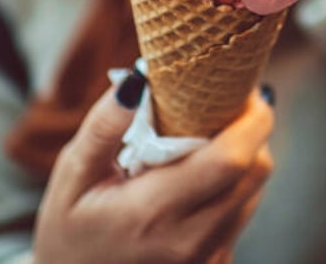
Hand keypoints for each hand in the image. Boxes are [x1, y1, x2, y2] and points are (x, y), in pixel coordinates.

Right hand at [32, 82, 274, 263]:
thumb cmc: (69, 227)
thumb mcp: (72, 173)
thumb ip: (104, 127)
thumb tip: (138, 80)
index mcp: (152, 212)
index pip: (230, 160)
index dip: (252, 120)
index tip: (249, 91)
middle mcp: (188, 242)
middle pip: (256, 173)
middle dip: (253, 132)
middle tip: (228, 104)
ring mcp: (205, 260)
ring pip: (254, 194)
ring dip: (244, 159)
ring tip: (208, 140)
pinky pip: (241, 216)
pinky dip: (232, 188)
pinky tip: (199, 179)